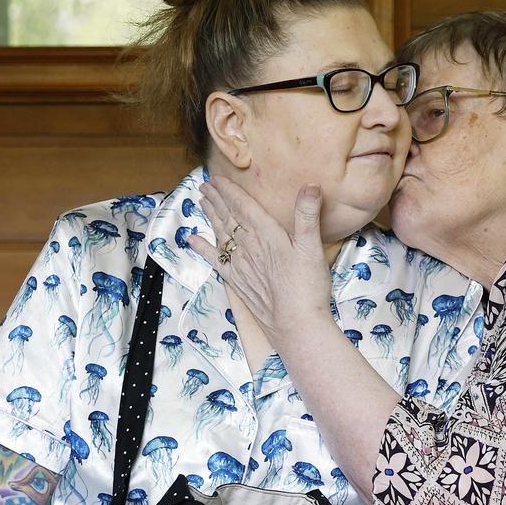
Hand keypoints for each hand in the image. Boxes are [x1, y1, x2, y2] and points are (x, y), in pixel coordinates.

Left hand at [187, 177, 331, 345]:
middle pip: (229, 218)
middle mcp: (248, 247)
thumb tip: (311, 185)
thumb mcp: (312, 248)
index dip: (229, 191)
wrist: (296, 325)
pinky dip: (203, 248)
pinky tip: (193, 240)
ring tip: (202, 202)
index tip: (216, 179)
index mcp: (266, 234)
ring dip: (211, 217)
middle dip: (216, 200)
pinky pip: (216, 260)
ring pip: (221, 235)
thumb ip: (308, 215)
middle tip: (205, 186)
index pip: (243, 206)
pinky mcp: (238, 283)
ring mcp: (240, 266)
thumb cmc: (308, 287)